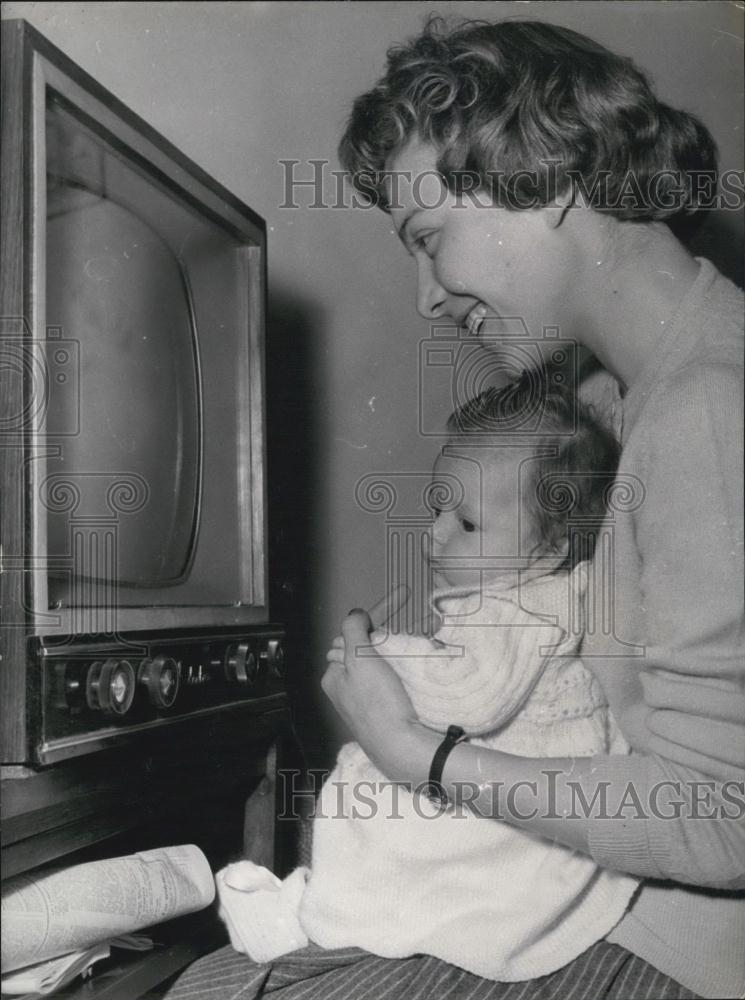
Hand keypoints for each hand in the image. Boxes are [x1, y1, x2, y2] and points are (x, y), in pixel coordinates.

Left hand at [321, 588, 416, 767]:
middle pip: (367, 649)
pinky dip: (405, 670)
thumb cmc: (377, 705)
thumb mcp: (359, 659)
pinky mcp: (387, 710)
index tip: (399, 602)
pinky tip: (417, 669)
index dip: (374, 620)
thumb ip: (353, 630)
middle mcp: (347, 689)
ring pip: (382, 664)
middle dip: (387, 637)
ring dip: (399, 652)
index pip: (351, 636)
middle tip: (408, 631)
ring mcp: (367, 700)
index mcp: (334, 676)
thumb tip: (355, 614)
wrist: (402, 747)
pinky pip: (394, 680)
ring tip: (416, 648)